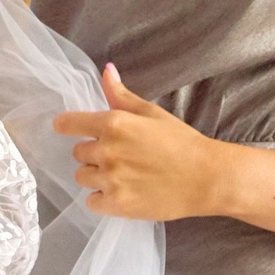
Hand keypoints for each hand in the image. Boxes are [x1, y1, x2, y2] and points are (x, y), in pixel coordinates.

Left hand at [52, 64, 226, 220]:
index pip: (67, 124)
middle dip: (94, 153)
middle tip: (121, 156)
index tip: (69, 129)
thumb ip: (122, 96)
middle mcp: (107, 150)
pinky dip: (102, 198)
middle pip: (78, 152)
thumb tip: (106, 70)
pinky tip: (123, 192)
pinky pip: (91, 201)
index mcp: (114, 123)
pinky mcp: (117, 204)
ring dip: (97, 176)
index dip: (67, 126)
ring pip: (82, 177)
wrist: (208, 178)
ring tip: (123, 175)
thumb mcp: (152, 113)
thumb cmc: (182, 143)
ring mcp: (111, 179)